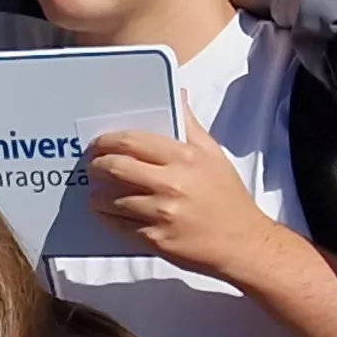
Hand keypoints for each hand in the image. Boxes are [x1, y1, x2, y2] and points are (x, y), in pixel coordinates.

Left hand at [87, 127, 289, 284]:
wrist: (243, 244)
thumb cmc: (228, 197)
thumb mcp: (213, 155)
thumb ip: (190, 125)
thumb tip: (178, 93)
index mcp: (184, 157)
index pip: (132, 141)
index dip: (107, 141)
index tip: (98, 144)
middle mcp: (171, 183)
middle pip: (116, 167)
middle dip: (97, 166)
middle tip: (93, 167)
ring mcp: (161, 213)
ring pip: (111, 199)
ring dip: (98, 196)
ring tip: (97, 194)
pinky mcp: (155, 239)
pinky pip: (118, 225)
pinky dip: (108, 218)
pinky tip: (108, 213)